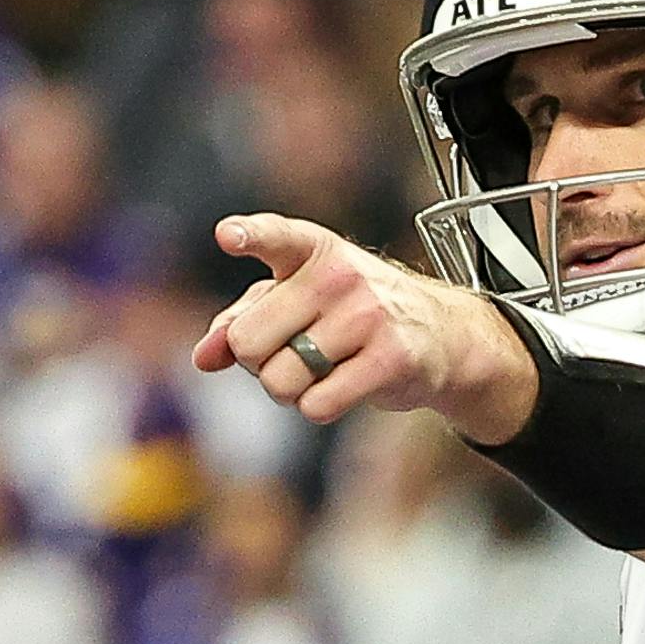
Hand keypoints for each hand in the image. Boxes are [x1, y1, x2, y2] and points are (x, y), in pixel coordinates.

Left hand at [191, 213, 536, 441]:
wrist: (441, 334)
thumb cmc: (351, 315)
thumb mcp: (294, 302)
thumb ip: (240, 321)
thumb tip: (203, 357)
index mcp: (312, 250)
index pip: (276, 236)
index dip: (250, 235)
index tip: (229, 235)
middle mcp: (339, 275)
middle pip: (248, 343)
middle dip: (258, 362)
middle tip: (291, 352)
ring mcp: (368, 315)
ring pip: (280, 381)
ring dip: (289, 390)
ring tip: (320, 370)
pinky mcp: (391, 358)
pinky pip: (317, 404)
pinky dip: (318, 408)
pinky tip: (342, 387)